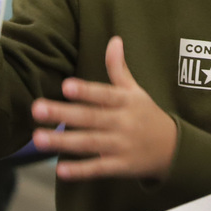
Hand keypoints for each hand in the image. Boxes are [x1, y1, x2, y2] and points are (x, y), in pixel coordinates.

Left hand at [31, 37, 177, 181]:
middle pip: (90, 118)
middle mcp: (123, 123)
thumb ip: (119, 68)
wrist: (174, 149)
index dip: (86, 90)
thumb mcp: (136, 91)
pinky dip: (81, 171)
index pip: (104, 94)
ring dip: (63, 141)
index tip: (66, 85)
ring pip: (89, 143)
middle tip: (36, 108)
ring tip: (38, 138)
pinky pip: (99, 169)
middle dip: (62, 114)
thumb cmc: (147, 115)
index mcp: (126, 101)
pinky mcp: (121, 167)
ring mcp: (122, 146)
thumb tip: (114, 39)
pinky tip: (60, 170)